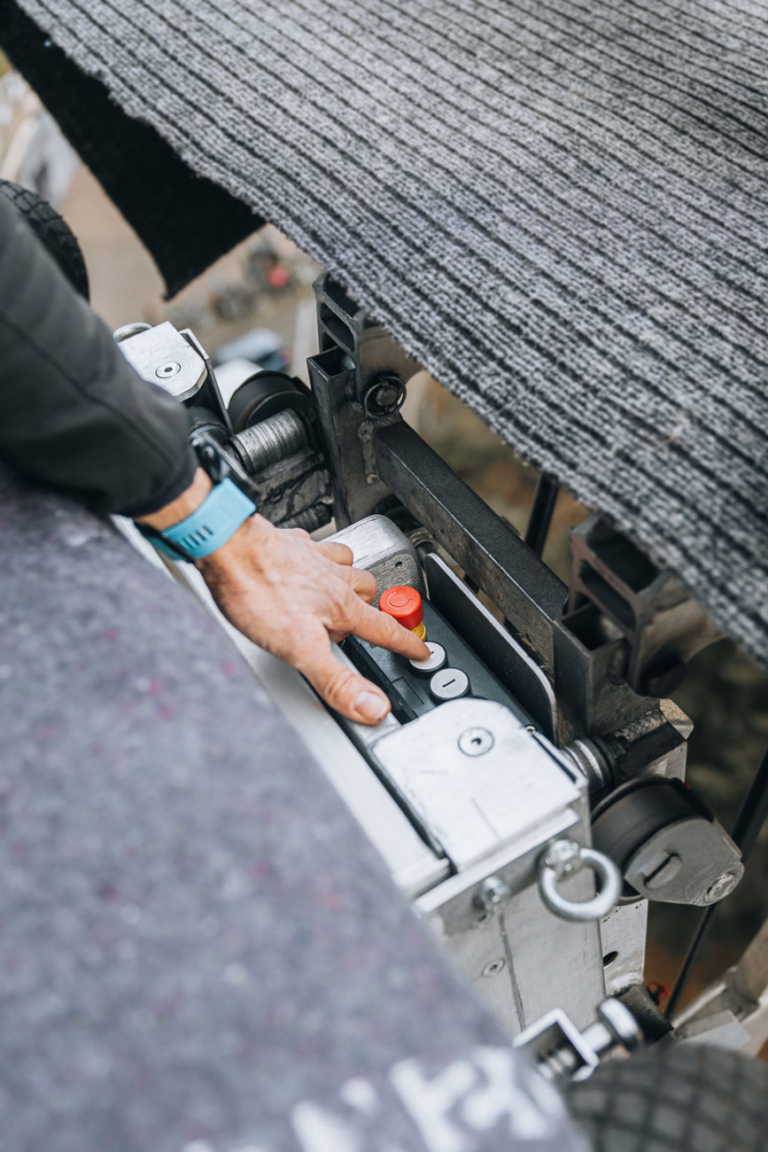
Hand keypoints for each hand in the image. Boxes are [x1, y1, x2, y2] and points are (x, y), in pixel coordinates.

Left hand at [139, 469, 428, 722]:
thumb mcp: (300, 650)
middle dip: (377, 607)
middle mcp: (332, 579)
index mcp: (340, 606)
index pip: (385, 629)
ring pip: (349, 564)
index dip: (407, 644)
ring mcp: (311, 558)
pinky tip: (309, 562)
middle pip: (369, 592)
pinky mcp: (290, 545)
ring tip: (346, 594)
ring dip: (353, 579)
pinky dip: (321, 556)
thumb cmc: (258, 592)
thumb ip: (338, 680)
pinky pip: (317, 546)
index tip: (422, 651)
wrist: (227, 547)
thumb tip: (373, 707)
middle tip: (374, 623)